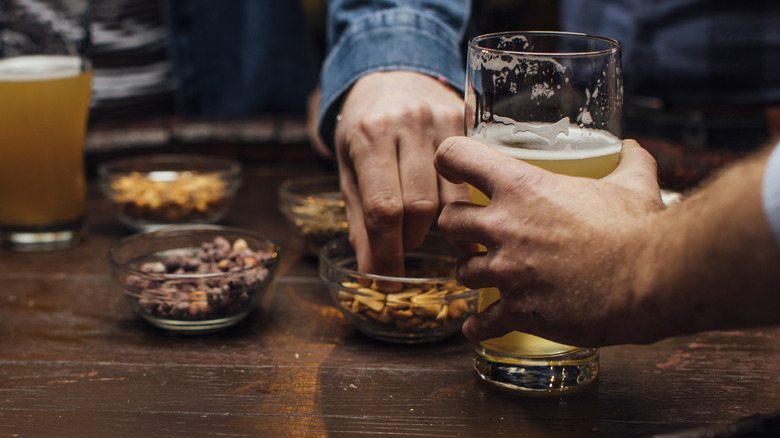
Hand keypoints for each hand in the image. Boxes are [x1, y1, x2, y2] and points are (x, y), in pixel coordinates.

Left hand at [335, 71, 467, 279]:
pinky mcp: (468, 122)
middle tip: (403, 249)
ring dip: (438, 228)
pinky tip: (455, 216)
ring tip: (425, 232)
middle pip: (419, 206)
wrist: (391, 75)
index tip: (388, 280)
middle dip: (410, 241)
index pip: (383, 208)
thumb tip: (372, 272)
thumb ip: (359, 220)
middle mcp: (408, 123)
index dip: (387, 252)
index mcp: (369, 135)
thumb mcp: (349, 169)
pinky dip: (462, 206)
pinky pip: (472, 178)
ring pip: (451, 197)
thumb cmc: (364, 127)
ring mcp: (443, 119)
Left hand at [434, 138, 664, 345]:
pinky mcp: (518, 310)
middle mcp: (503, 227)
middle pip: (448, 222)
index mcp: (521, 187)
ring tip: (487, 275)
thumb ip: (628, 162)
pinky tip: (480, 326)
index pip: (456, 157)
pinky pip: (482, 322)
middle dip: (459, 228)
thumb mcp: (632, 184)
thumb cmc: (639, 229)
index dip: (449, 161)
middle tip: (474, 233)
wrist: (652, 280)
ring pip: (460, 271)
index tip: (453, 170)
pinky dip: (479, 325)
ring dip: (471, 272)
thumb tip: (633, 148)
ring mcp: (507, 272)